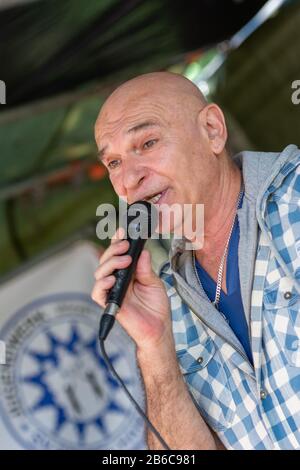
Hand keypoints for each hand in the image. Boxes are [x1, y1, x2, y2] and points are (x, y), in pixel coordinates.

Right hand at [92, 228, 171, 349]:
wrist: (158, 329)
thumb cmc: (156, 307)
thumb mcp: (154, 283)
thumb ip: (145, 268)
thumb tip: (142, 251)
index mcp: (127, 272)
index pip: (118, 254)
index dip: (117, 241)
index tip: (122, 231)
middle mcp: (117, 280)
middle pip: (106, 260)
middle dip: (114, 249)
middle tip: (126, 246)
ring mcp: (112, 291)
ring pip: (100, 272)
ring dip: (110, 263)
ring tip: (125, 261)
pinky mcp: (109, 304)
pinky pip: (97, 293)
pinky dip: (101, 284)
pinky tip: (112, 279)